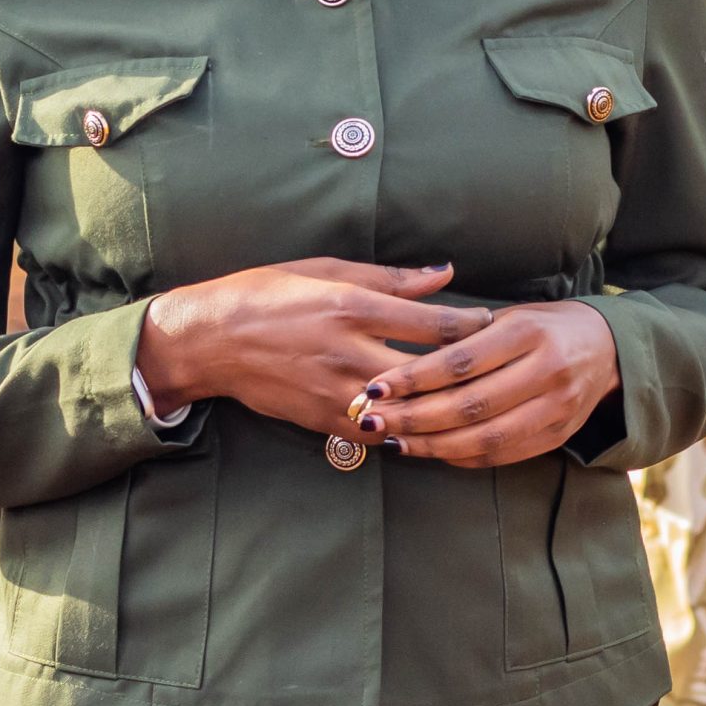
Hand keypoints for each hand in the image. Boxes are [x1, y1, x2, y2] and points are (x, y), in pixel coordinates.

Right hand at [136, 259, 490, 427]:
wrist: (211, 339)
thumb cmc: (268, 293)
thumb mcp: (327, 269)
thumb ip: (391, 278)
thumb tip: (444, 273)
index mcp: (352, 305)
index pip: (433, 322)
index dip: (472, 325)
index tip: (493, 323)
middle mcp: (348, 351)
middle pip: (429, 374)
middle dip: (468, 373)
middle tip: (495, 368)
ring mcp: (335, 391)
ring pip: (407, 413)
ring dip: (441, 411)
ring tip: (472, 403)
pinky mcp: (321, 419)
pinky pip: (376, 436)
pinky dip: (404, 434)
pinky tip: (427, 430)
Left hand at [351, 301, 619, 469]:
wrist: (606, 348)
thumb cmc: (542, 325)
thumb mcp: (507, 316)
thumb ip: (462, 335)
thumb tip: (400, 360)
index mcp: (528, 332)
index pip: (461, 362)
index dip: (414, 378)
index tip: (375, 387)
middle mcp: (547, 371)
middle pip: (470, 405)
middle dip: (415, 417)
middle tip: (373, 420)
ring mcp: (556, 408)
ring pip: (485, 437)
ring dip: (433, 444)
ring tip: (394, 441)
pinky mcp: (558, 436)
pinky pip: (502, 455)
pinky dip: (462, 456)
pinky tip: (431, 451)